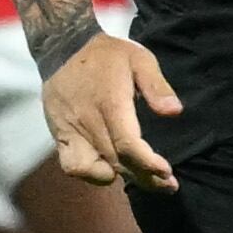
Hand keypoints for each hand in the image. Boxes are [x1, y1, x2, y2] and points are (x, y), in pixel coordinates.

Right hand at [43, 32, 182, 189]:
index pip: (128, 144)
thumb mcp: (139, 58)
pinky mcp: (59, 135)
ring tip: (142, 177)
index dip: (148, 164)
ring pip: (94, 169)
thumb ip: (156, 85)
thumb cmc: (107, 55)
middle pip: (116, 161)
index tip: (167, 172)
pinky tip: (108, 171)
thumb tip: (174, 111)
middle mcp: (87, 120)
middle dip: (145, 178)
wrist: (63, 48)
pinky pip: (72, 166)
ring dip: (120, 178)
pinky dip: (92, 175)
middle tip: (168, 185)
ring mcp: (70, 130)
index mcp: (110, 102)